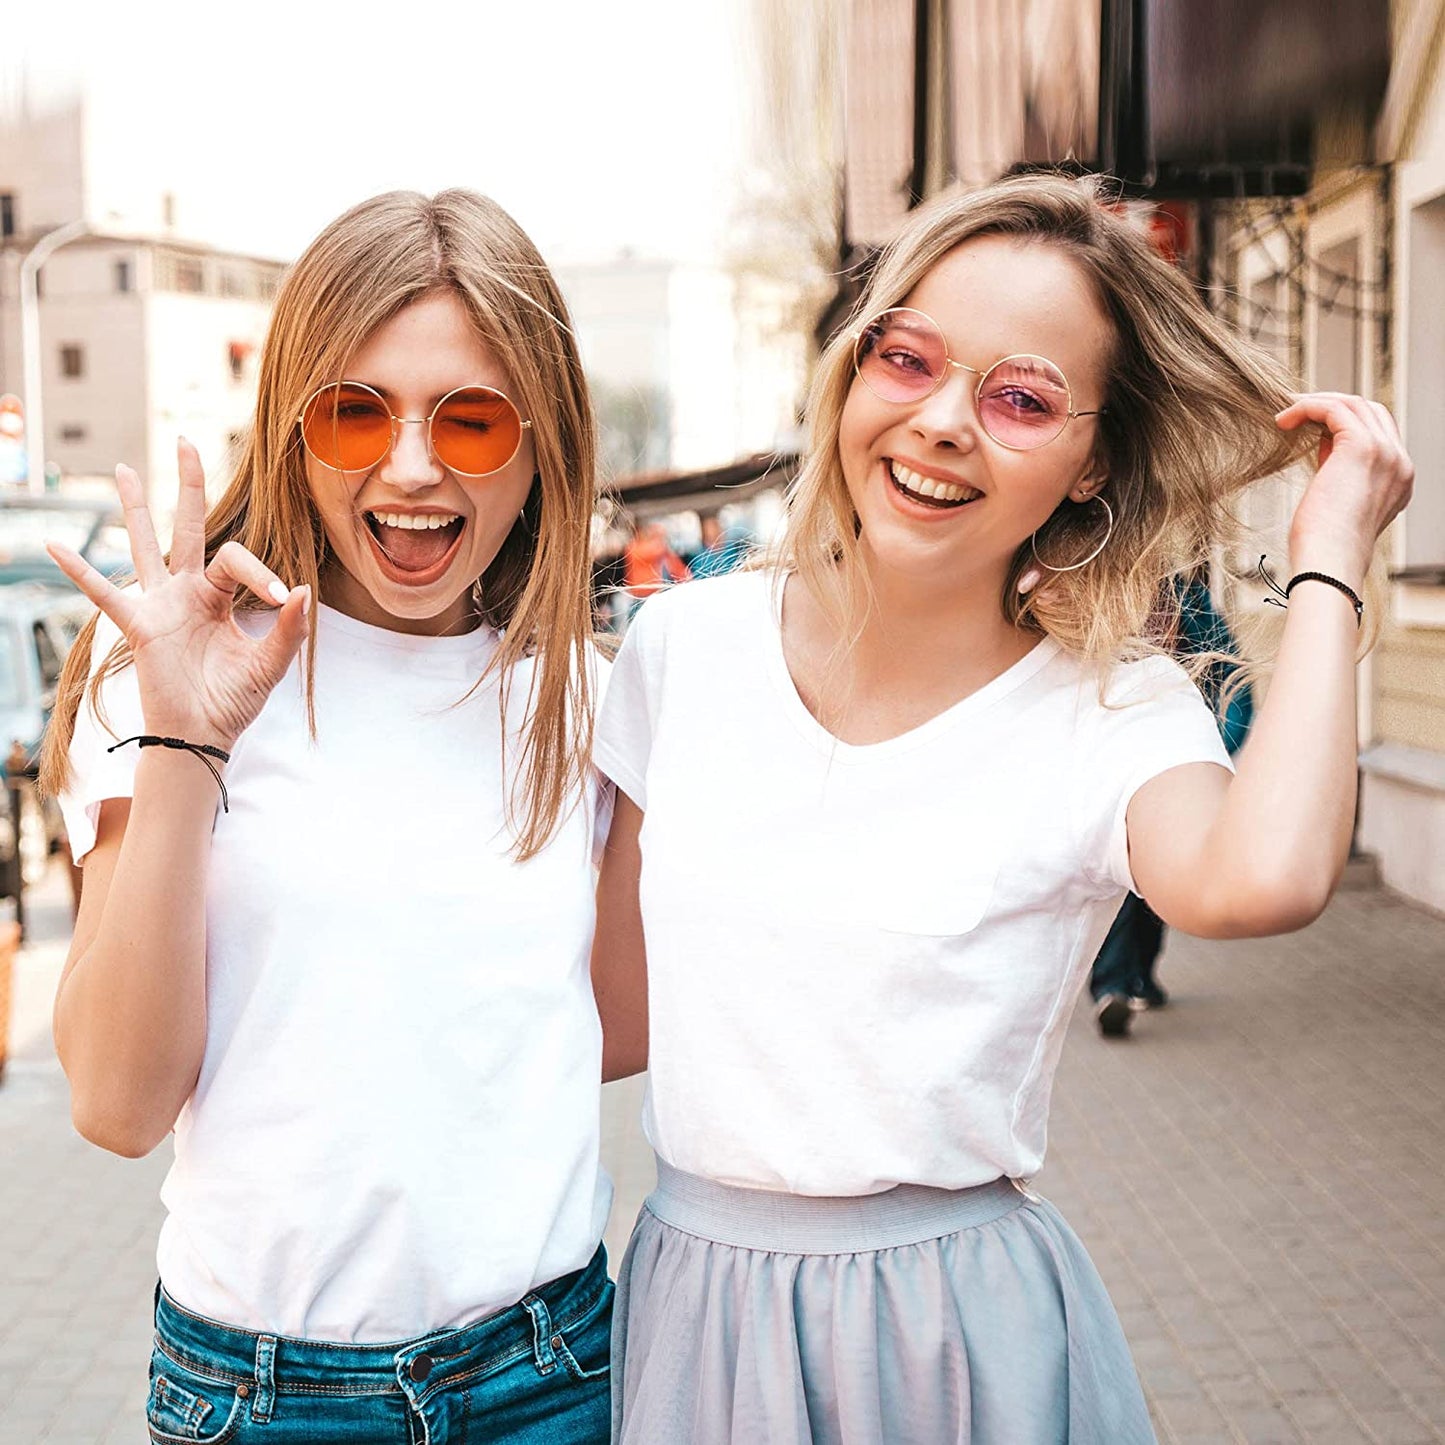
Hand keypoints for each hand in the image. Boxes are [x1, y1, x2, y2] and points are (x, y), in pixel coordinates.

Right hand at [46, 439, 310, 749]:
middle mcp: (188, 591)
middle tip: (185, 441)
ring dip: (136, 508)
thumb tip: (302, 592)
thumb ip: (289, 630)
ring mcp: (160, 605)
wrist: (205, 735)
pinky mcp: (140, 627)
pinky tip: (54, 545)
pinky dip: (80, 572)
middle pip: (188, 527)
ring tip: (124, 469)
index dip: (261, 573)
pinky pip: (105, 595)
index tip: (282, 597)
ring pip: (146, 546)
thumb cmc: (235, 699)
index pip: (237, 558)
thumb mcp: (271, 663)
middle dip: (187, 486)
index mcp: (221, 595)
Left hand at [1276, 392, 1413, 589]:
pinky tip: (1284, 420)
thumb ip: (1342, 472)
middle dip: (1331, 407)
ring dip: (1316, 404)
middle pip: (1370, 411)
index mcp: (1399, 478)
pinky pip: (1334, 409)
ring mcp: (1386, 452)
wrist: (1329, 562)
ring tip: (1286, 416)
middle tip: (1295, 413)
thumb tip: (1325, 445)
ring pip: (1353, 404)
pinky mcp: (1362, 446)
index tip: (1309, 430)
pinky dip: (1307, 408)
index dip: (1343, 425)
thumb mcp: (1340, 503)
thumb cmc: (1324, 546)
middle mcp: (1399, 462)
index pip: (1378, 431)